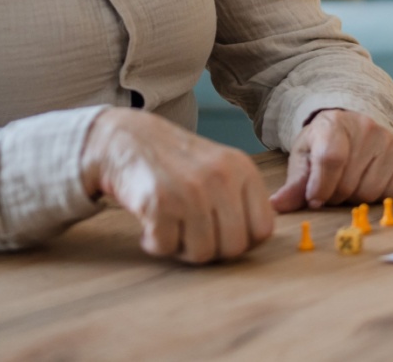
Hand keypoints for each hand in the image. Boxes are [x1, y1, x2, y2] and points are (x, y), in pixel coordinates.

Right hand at [79, 108, 273, 263]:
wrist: (129, 139)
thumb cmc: (178, 162)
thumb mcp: (221, 168)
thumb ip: (242, 198)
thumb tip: (258, 238)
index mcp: (243, 169)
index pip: (263, 229)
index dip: (243, 242)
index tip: (223, 236)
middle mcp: (222, 178)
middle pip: (234, 248)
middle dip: (212, 249)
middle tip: (192, 233)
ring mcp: (191, 191)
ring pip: (202, 253)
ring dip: (182, 247)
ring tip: (172, 226)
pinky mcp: (159, 203)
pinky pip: (166, 248)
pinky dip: (155, 243)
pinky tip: (151, 223)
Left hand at [269, 109, 392, 212]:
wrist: (360, 115)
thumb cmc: (328, 138)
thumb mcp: (306, 153)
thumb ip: (294, 182)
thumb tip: (277, 205)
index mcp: (335, 124)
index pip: (331, 160)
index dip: (320, 187)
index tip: (314, 199)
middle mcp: (368, 128)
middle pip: (348, 184)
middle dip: (335, 195)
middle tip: (331, 186)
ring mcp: (391, 141)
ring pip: (369, 193)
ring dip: (355, 196)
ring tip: (350, 181)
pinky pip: (391, 192)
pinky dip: (378, 194)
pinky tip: (369, 180)